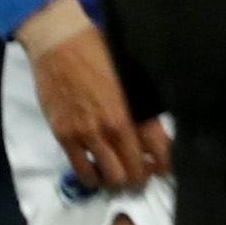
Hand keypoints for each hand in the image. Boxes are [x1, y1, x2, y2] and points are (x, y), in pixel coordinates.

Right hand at [13, 0, 164, 194]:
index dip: (165, 165)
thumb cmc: (101, 52)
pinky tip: (98, 175)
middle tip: (142, 171)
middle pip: (136, 170)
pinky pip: (81, 170)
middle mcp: (114, 127)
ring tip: (119, 173)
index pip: (160, 150)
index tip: (165, 167)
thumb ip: (144, 105)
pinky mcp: (64, 136)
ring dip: (118, 179)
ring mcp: (87, 134)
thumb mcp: (133, 77)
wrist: (60, 44)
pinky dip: (93, 178)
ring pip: (111, 176)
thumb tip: (157, 129)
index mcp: (135, 111)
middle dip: (142, 175)